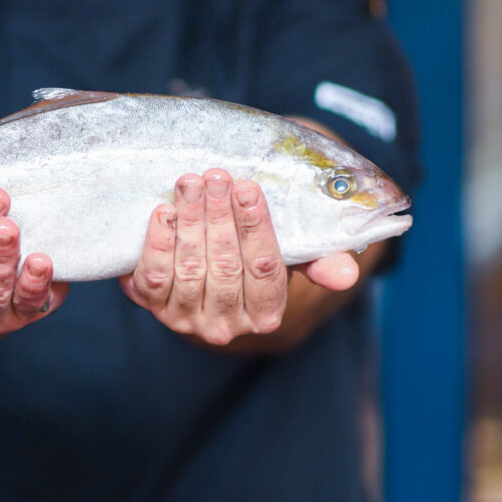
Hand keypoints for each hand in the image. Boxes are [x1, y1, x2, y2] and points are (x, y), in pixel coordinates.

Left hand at [119, 169, 360, 345]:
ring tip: (191, 184)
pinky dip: (158, 243)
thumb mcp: (290, 258)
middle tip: (218, 176)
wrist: (203, 274)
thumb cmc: (252, 257)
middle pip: (225, 266)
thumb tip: (346, 275)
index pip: (265, 269)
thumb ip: (317, 261)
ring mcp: (187, 320)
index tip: (248, 188)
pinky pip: (154, 277)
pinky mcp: (154, 308)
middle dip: (220, 216)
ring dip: (190, 221)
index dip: (255, 227)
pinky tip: (164, 212)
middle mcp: (226, 325)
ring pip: (189, 268)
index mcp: (266, 314)